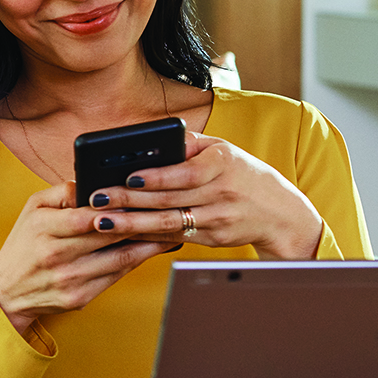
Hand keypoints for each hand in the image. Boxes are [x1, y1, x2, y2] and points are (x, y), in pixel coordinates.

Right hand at [0, 182, 174, 332]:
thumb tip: (91, 182)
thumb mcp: (32, 210)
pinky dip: (138, 261)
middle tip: (170, 208)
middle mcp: (56, 255)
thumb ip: (61, 192)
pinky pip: (117, 276)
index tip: (142, 196)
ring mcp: (70, 279)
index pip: (86, 215)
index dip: (116, 207)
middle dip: (142, 222)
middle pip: (110, 236)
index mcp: (43, 228)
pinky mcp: (80, 297)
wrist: (7, 291)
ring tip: (171, 229)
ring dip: (150, 244)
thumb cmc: (23, 244)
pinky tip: (152, 249)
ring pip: (121, 258)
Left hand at [83, 132, 324, 259]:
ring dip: (131, 224)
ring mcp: (217, 220)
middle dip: (129, 200)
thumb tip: (150, 137)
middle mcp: (221, 193)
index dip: (157, 176)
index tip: (128, 176)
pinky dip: (146, 237)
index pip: (186, 172)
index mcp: (223, 164)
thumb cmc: (242, 174)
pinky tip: (122, 235)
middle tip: (97, 199)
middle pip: (169, 199)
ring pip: (168, 223)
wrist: (280, 213)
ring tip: (102, 221)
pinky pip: (173, 238)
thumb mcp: (223, 150)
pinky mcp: (211, 239)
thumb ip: (189, 144)